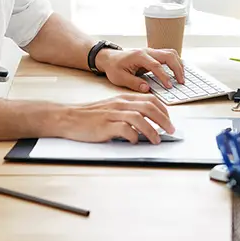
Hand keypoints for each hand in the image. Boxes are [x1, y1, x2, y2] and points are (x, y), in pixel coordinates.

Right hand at [60, 94, 174, 143]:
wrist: (68, 117)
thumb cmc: (90, 115)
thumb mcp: (111, 108)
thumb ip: (127, 111)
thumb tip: (146, 122)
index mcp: (123, 98)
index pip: (150, 99)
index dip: (163, 110)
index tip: (169, 120)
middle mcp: (120, 104)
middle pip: (149, 107)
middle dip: (164, 120)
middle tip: (171, 130)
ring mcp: (112, 114)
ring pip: (139, 118)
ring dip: (152, 130)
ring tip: (157, 140)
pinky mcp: (105, 125)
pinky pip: (124, 129)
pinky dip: (133, 136)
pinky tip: (135, 141)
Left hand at [96, 47, 184, 91]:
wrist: (109, 58)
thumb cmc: (114, 67)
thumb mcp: (119, 78)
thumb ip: (133, 83)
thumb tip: (147, 88)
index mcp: (139, 56)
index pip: (156, 65)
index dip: (164, 76)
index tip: (169, 86)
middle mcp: (147, 51)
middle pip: (168, 56)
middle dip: (177, 68)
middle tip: (181, 82)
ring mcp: (151, 51)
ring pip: (171, 53)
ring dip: (178, 64)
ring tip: (181, 78)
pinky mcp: (153, 54)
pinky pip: (168, 55)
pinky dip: (175, 63)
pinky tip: (177, 72)